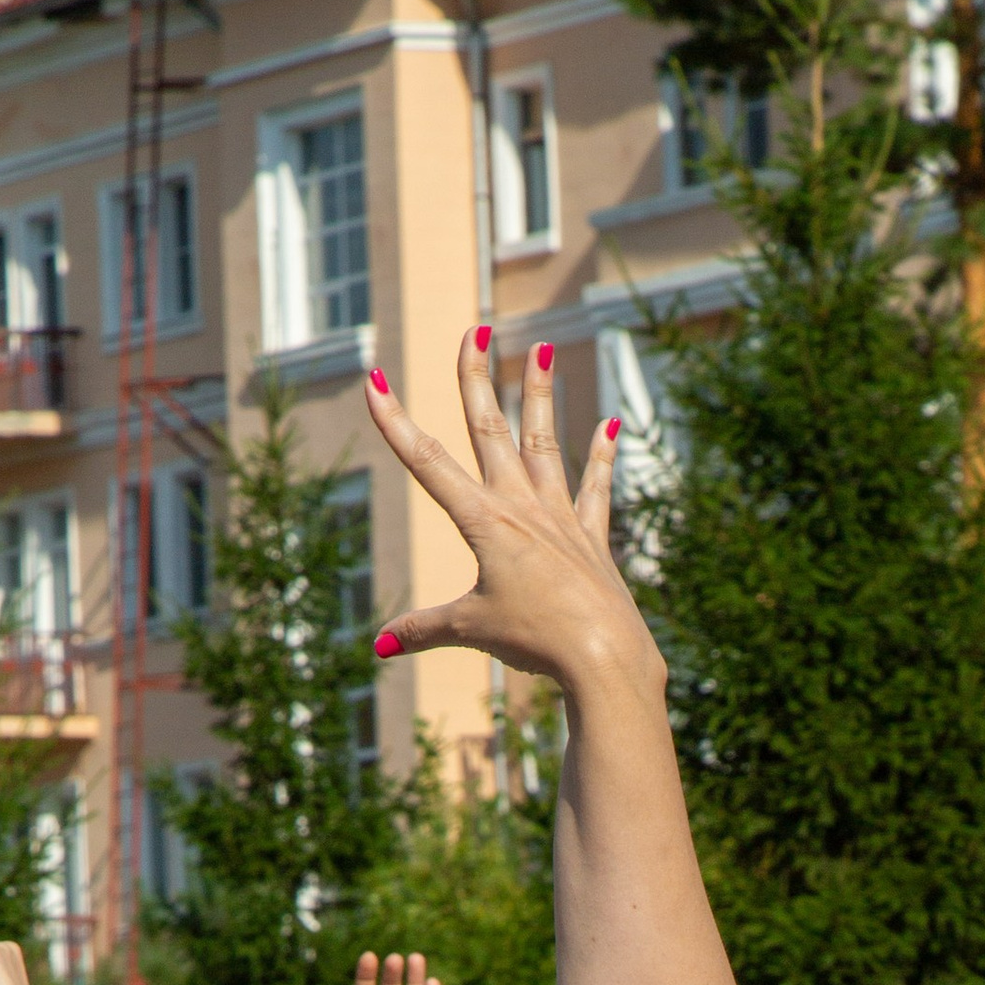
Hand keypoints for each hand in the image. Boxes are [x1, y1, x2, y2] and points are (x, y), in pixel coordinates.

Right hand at [361, 339, 638, 684]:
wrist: (603, 655)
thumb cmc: (536, 641)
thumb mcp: (471, 631)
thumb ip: (424, 629)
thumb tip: (380, 648)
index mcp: (485, 522)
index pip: (428, 462)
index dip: (395, 421)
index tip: (375, 378)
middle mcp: (521, 506)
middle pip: (490, 428)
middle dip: (476, 376)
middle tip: (475, 329)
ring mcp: (560, 516)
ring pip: (543, 442)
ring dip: (540, 394)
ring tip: (543, 349)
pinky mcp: (591, 536)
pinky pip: (596, 488)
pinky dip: (602, 456)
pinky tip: (610, 423)